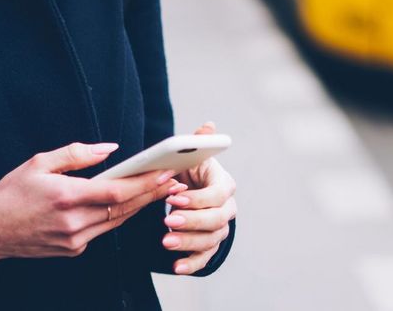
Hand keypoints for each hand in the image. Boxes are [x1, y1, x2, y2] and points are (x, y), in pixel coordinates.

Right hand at [0, 142, 181, 269]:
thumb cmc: (11, 192)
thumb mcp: (39, 162)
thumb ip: (77, 154)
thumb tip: (110, 148)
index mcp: (66, 197)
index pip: (116, 190)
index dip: (145, 183)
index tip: (165, 172)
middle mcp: (73, 223)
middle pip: (123, 208)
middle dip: (151, 194)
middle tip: (174, 180)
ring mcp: (74, 241)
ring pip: (116, 221)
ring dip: (138, 205)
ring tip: (159, 190)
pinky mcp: (72, 250)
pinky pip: (102, 231)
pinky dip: (115, 216)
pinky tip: (128, 203)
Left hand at [162, 122, 237, 274]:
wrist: (188, 191)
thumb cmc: (189, 172)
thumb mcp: (192, 156)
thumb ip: (198, 143)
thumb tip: (209, 126)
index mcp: (224, 184)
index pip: (218, 194)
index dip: (198, 198)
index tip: (174, 197)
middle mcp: (227, 208)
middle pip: (217, 219)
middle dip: (192, 221)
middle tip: (168, 220)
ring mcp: (220, 228)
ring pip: (211, 240)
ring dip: (188, 243)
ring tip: (165, 242)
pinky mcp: (210, 245)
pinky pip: (205, 258)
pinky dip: (192, 264)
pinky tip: (176, 267)